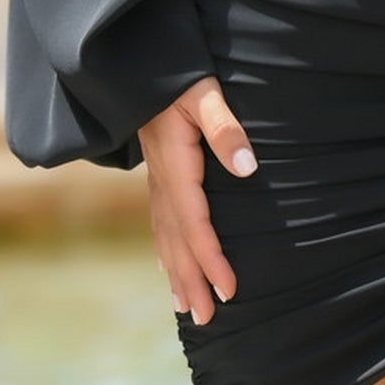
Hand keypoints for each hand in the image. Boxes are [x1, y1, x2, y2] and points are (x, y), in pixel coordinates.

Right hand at [138, 74, 257, 326]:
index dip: (212, 260)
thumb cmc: (176, 75)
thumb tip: (247, 168)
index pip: (196, 225)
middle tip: (206, 319)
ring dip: (177, 273)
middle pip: (178, 242)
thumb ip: (225, 128)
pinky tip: (166, 268)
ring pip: (166, 237)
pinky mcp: (157, 175)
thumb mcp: (203, 94)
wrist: (137, 65)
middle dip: (192, 281)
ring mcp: (156, 180)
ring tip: (186, 307)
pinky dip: (165, 251)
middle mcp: (162, 181)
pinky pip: (159, 223)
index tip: (229, 291)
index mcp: (176, 167)